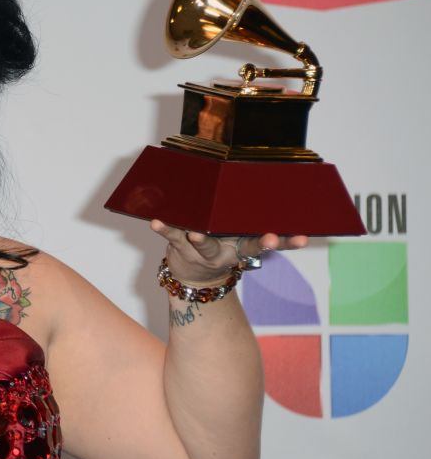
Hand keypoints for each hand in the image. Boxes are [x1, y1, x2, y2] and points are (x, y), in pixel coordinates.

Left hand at [150, 220, 307, 284]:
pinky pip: (172, 236)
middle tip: (269, 239)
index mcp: (243, 245)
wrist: (191, 276)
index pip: (269, 243)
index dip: (286, 241)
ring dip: (202, 239)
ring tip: (197, 234)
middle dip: (260, 243)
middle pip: (246, 248)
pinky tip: (156, 220)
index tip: (301, 238)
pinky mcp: (181, 247)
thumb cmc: (218, 244)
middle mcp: (227, 251)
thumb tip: (269, 182)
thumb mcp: (235, 235)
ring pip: (205, 244)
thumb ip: (247, 216)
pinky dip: (164, 228)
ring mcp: (204, 251)